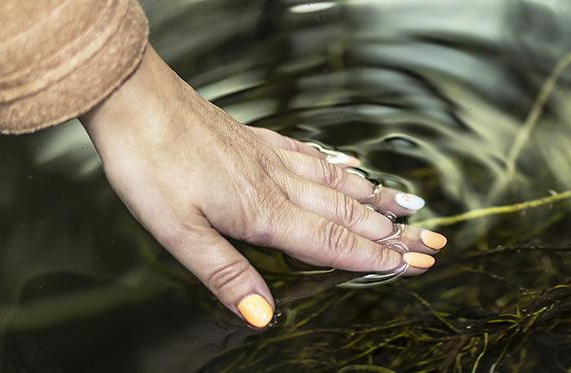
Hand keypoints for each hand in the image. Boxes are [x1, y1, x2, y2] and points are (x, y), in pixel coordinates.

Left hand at [80, 44, 447, 327]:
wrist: (137, 101)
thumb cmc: (151, 164)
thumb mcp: (178, 232)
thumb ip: (225, 273)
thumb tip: (263, 316)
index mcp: (263, 212)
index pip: (332, 242)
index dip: (377, 257)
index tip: (416, 264)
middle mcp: (277, 183)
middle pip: (348, 213)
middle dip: (393, 232)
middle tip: (433, 241)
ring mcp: (270, 158)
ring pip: (337, 183)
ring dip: (376, 198)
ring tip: (410, 205)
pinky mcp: (257, 140)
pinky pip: (311, 155)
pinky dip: (339, 165)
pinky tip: (352, 165)